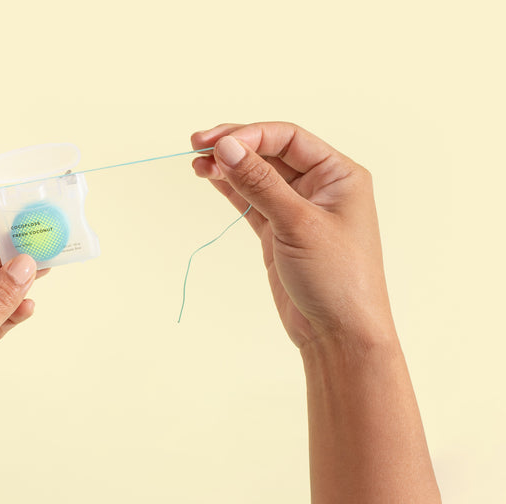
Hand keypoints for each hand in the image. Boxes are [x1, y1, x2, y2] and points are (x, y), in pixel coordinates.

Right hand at [193, 124, 444, 503]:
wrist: (338, 335)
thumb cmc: (336, 278)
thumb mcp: (296, 223)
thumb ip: (259, 182)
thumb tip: (225, 146)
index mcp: (339, 174)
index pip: (288, 139)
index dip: (251, 135)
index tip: (217, 143)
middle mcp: (320, 187)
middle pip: (270, 152)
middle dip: (235, 146)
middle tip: (197, 144)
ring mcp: (297, 210)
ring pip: (257, 176)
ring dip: (229, 167)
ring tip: (197, 163)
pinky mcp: (278, 232)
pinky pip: (251, 200)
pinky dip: (231, 190)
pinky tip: (211, 178)